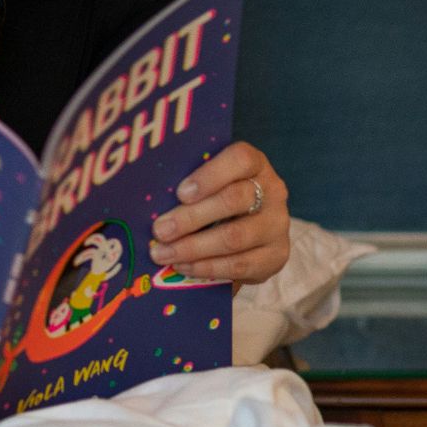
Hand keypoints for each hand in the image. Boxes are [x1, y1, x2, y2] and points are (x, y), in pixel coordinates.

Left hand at [147, 141, 289, 285]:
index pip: (241, 159)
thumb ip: (189, 186)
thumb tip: (149, 195)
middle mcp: (273, 191)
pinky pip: (240, 264)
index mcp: (255, 164)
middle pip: (234, 200)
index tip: (180, 193)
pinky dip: (207, 267)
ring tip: (163, 253)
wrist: (251, 235)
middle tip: (159, 230)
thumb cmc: (218, 200)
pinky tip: (183, 266)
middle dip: (191, 217)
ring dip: (194, 247)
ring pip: (235, 236)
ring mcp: (277, 224)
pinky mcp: (276, 256)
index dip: (210, 175)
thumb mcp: (209, 185)